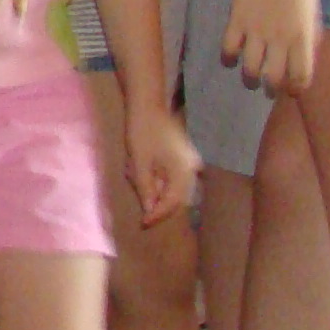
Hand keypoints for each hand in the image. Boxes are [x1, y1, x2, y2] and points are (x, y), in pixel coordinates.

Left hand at [124, 99, 201, 227]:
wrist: (148, 105)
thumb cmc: (142, 132)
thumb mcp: (140, 164)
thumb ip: (146, 189)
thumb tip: (149, 211)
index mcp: (184, 171)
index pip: (173, 202)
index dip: (157, 214)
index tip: (143, 223)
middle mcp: (191, 169)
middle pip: (176, 197)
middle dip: (158, 205)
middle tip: (141, 210)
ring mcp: (188, 163)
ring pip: (174, 188)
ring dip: (157, 192)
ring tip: (138, 184)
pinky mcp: (182, 158)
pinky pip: (172, 177)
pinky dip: (158, 181)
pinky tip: (142, 174)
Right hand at [224, 0, 322, 97]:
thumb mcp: (313, 12)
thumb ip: (310, 37)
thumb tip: (305, 56)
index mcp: (302, 37)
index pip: (301, 75)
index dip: (297, 88)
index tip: (293, 88)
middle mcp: (279, 39)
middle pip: (273, 78)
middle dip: (272, 89)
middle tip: (270, 88)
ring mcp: (256, 31)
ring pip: (250, 69)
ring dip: (250, 79)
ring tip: (251, 78)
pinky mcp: (236, 21)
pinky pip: (229, 48)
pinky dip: (229, 58)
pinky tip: (231, 58)